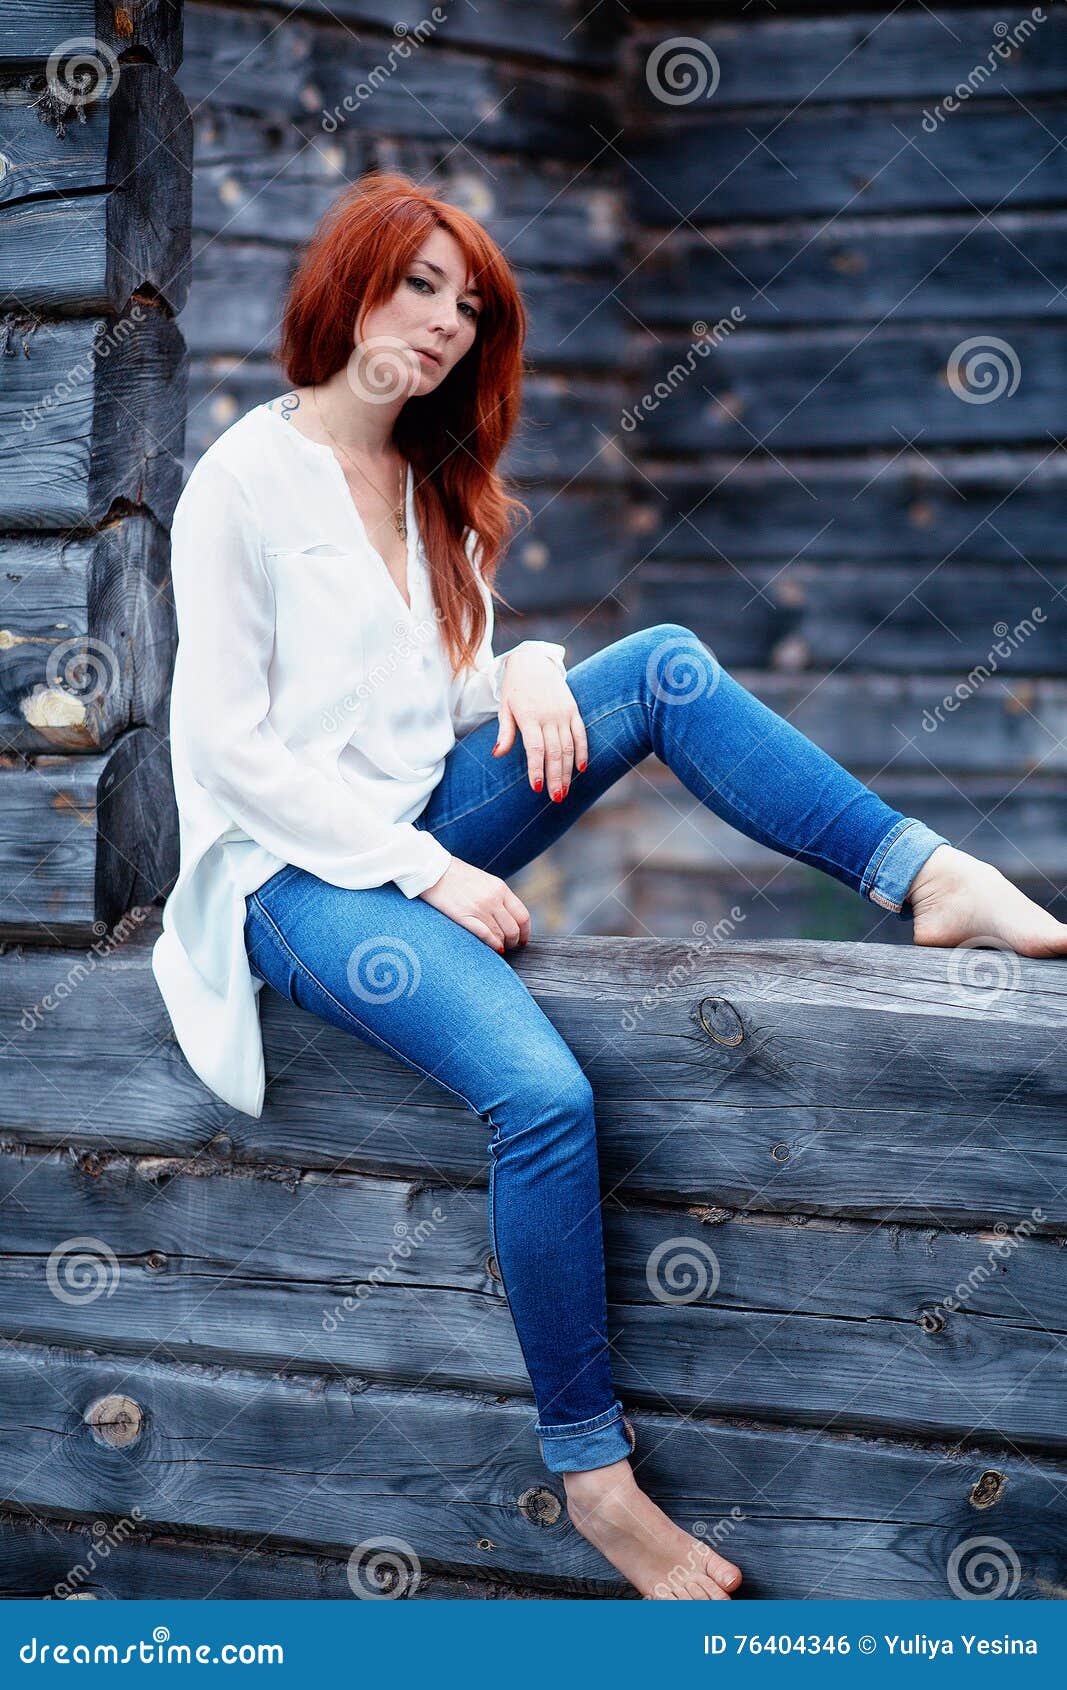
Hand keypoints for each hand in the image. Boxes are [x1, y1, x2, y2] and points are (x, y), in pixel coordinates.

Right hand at [418, 857, 530, 952]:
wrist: (433, 869)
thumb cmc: (456, 875)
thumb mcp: (484, 880)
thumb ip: (497, 896)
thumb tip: (507, 917)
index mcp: (500, 888)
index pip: (522, 915)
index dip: (525, 931)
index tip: (523, 940)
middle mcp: (493, 899)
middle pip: (513, 928)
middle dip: (514, 941)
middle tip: (510, 946)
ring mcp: (479, 908)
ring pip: (501, 935)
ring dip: (502, 944)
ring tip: (499, 947)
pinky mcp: (464, 917)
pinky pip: (486, 936)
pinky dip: (493, 945)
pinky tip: (494, 948)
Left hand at [491, 648, 587, 798]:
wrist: (534, 662)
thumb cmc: (515, 687)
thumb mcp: (505, 707)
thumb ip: (504, 732)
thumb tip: (497, 754)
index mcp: (529, 716)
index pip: (535, 749)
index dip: (537, 769)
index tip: (536, 788)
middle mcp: (549, 716)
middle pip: (555, 752)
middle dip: (555, 777)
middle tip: (555, 798)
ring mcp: (563, 713)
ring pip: (569, 747)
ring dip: (568, 771)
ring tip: (564, 791)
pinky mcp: (573, 710)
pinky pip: (581, 734)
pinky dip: (582, 752)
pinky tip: (580, 769)